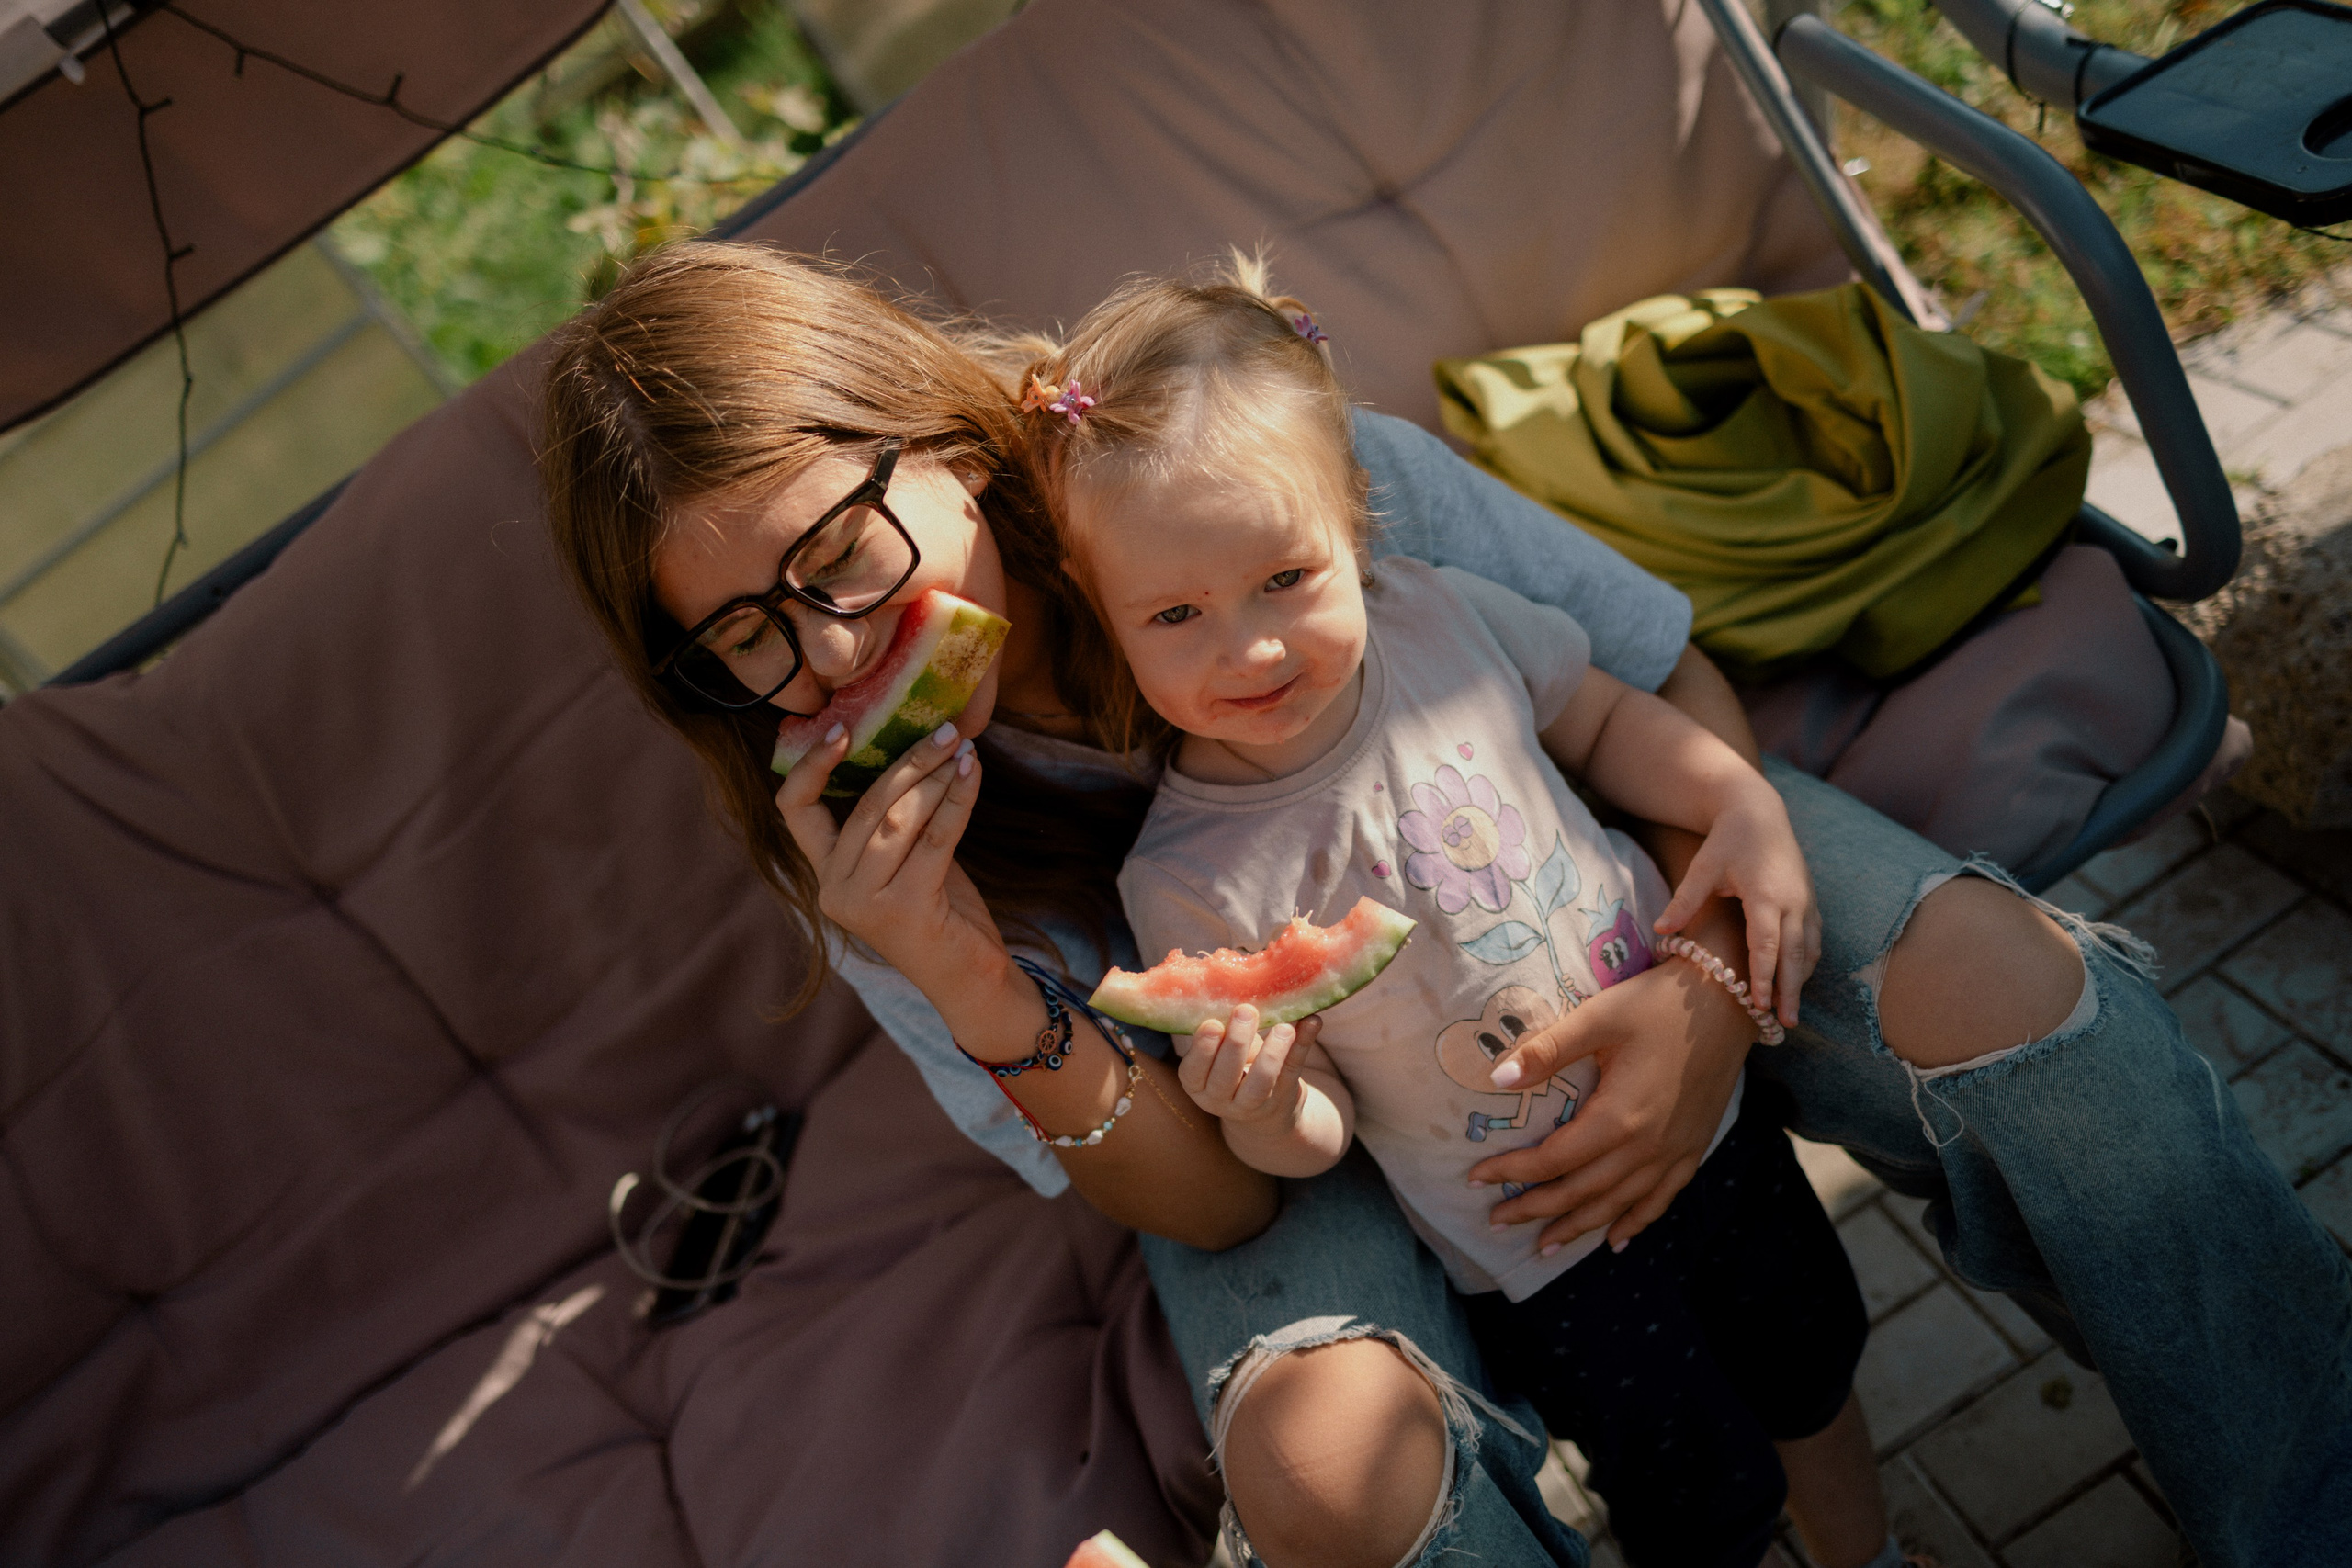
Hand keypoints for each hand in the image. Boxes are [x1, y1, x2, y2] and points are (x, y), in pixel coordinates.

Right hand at [774, 717, 999, 1002]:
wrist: (969, 982)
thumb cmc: (940, 913)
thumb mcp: (906, 860)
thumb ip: (897, 818)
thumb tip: (917, 747)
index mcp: (825, 875)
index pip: (795, 809)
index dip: (811, 765)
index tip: (840, 727)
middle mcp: (835, 890)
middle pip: (867, 805)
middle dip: (910, 760)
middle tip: (945, 730)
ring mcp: (866, 904)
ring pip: (900, 818)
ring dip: (937, 777)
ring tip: (963, 749)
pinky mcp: (906, 909)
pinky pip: (935, 839)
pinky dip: (958, 801)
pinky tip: (973, 774)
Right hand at [1176, 1005, 1318, 1124]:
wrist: (1261, 1111)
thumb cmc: (1233, 1068)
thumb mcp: (1219, 1053)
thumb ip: (1221, 1030)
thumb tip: (1230, 985)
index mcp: (1198, 1084)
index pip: (1194, 1071)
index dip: (1202, 1048)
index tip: (1212, 1023)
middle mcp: (1221, 1099)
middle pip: (1226, 1075)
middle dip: (1236, 1042)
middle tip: (1246, 1011)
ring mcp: (1254, 1103)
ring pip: (1262, 1081)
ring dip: (1273, 1052)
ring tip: (1283, 1026)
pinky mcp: (1284, 1096)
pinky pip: (1293, 1069)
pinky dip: (1304, 1044)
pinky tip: (1312, 1021)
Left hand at [1470, 957, 1750, 1249]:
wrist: (1727, 1001)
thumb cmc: (1656, 1005)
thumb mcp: (1597, 1018)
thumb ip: (1547, 1051)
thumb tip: (1497, 1078)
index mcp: (1617, 1118)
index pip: (1553, 1159)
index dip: (1512, 1172)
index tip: (1477, 1179)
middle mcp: (1646, 1148)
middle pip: (1580, 1192)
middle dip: (1535, 1209)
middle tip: (1497, 1221)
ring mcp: (1673, 1153)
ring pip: (1617, 1205)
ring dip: (1578, 1227)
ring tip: (1544, 1245)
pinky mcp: (1693, 1149)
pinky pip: (1661, 1200)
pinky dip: (1635, 1223)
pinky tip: (1615, 1241)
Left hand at [1651, 787, 1818, 1025]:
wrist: (1759, 811)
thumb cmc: (1726, 840)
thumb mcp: (1703, 867)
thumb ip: (1685, 900)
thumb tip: (1660, 931)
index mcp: (1767, 894)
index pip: (1767, 944)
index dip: (1765, 976)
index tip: (1760, 1005)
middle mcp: (1794, 901)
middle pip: (1794, 955)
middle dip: (1790, 991)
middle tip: (1785, 1025)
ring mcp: (1807, 902)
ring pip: (1809, 950)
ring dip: (1800, 981)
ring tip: (1789, 1014)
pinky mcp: (1810, 902)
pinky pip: (1813, 940)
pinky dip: (1806, 963)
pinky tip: (1795, 983)